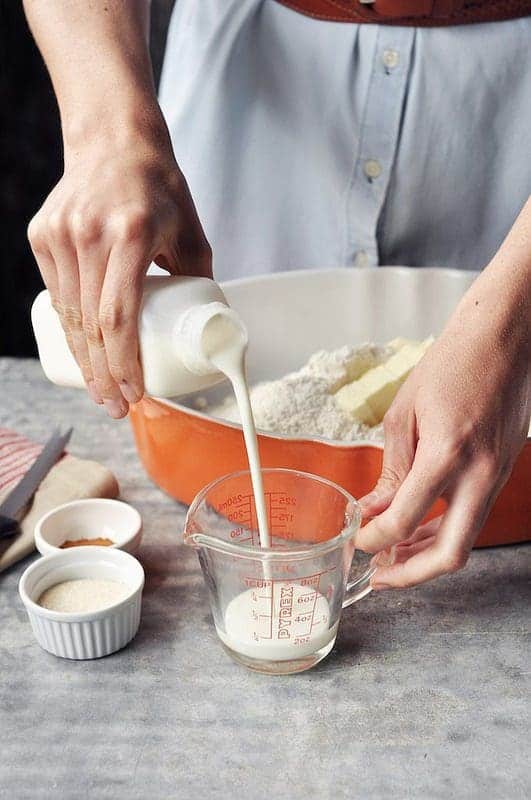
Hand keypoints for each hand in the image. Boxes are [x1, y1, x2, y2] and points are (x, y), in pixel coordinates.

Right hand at [28, 123, 210, 417]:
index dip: (124, 364)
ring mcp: (59, 234)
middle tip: (117, 407)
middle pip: (90, 325)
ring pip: (68, 316)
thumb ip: (199, 280)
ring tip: (102, 392)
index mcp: (131, 233)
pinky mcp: (42, 236)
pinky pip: (57, 295)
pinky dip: (71, 330)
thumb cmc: (159, 187)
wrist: (112, 139)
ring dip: (84, 361)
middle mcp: (89, 234)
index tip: (135, 394)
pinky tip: (84, 353)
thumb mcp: (192, 231)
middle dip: (103, 376)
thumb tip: (205, 328)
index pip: (119, 315)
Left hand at [356, 259, 529, 589]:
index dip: (374, 539)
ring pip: (464, 539)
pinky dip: (444, 527)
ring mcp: (498, 476)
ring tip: (391, 554)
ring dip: (426, 553)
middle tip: (379, 576)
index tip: (357, 541)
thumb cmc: (452, 364)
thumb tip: (373, 509)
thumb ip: (391, 470)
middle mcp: (481, 474)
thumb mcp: (405, 415)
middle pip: (450, 554)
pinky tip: (418, 524)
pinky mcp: (503, 472)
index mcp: (448, 453)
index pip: (404, 519)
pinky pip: (473, 515)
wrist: (504, 338)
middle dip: (410, 574)